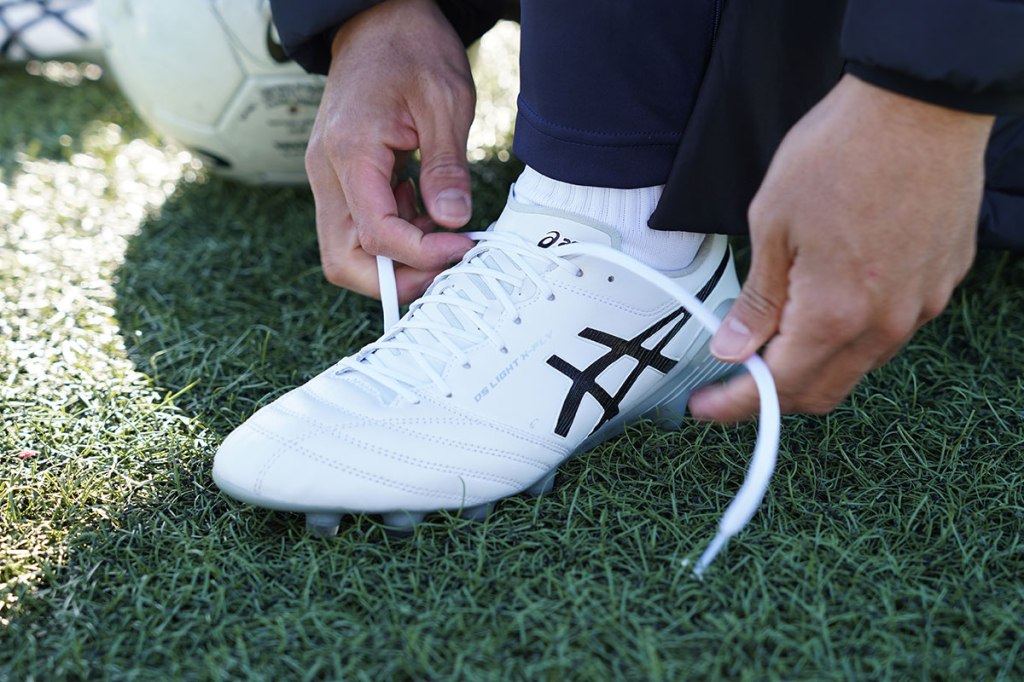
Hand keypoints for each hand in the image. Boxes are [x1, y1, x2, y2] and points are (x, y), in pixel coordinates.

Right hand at [305, 0, 475, 301]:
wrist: (380, 21)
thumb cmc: (411, 50)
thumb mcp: (444, 102)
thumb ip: (446, 166)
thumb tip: (453, 220)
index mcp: (350, 153)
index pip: (377, 234)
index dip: (422, 253)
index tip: (463, 243)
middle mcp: (328, 173)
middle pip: (343, 261)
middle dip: (395, 279)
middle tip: (444, 267)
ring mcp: (329, 179)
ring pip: (347, 252)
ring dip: (395, 260)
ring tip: (438, 232)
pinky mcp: (340, 180)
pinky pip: (357, 230)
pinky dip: (392, 238)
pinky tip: (424, 212)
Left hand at [689, 75, 994, 420]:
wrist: (920, 105)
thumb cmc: (842, 153)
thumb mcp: (772, 225)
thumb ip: (757, 300)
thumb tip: (733, 346)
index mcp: (835, 314)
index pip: (778, 386)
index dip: (736, 404)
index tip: (707, 408)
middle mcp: (885, 324)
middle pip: (822, 390)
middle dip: (772, 395)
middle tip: (733, 379)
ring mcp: (920, 307)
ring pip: (857, 365)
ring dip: (812, 364)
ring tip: (775, 334)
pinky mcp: (940, 284)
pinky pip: (888, 332)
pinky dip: (850, 335)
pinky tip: (826, 304)